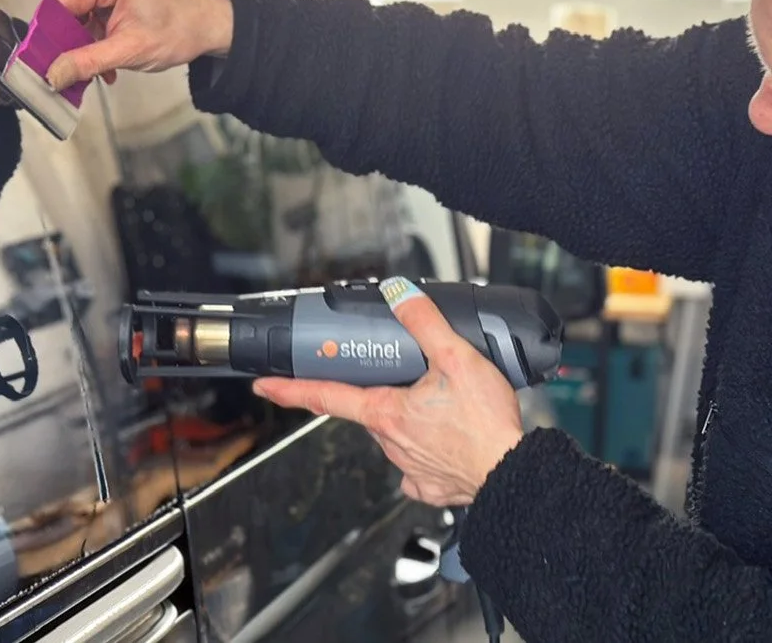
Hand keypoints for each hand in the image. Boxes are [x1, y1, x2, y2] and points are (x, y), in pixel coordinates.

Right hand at [44, 0, 233, 90]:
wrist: (209, 27)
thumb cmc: (181, 28)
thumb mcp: (129, 50)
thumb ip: (87, 62)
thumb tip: (55, 73)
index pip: (59, 0)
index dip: (46, 32)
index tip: (40, 58)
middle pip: (62, 6)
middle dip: (61, 40)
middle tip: (59, 68)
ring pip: (75, 16)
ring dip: (78, 45)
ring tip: (89, 70)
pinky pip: (90, 20)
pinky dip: (91, 43)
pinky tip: (103, 64)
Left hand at [252, 278, 524, 505]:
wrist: (514, 475)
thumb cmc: (487, 427)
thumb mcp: (456, 358)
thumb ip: (424, 322)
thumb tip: (399, 294)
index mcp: (385, 412)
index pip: (324, 396)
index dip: (290, 388)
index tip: (265, 385)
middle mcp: (390, 442)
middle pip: (367, 410)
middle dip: (376, 394)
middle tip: (401, 382)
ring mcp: (408, 467)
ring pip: (393, 435)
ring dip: (406, 420)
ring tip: (441, 407)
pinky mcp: (430, 485)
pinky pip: (417, 467)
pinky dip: (426, 452)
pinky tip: (444, 440)